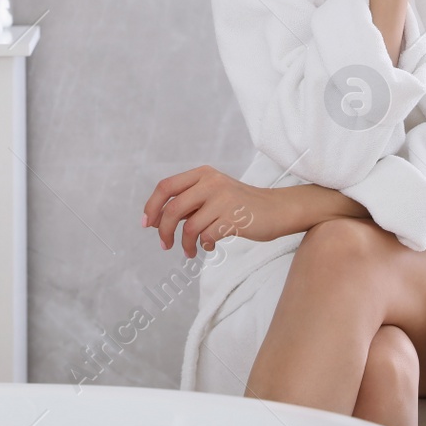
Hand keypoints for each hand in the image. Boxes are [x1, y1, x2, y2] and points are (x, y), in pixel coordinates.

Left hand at [141, 166, 304, 257]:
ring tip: (190, 252)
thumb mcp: (213, 195)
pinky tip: (210, 246)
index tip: (148, 224)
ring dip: (184, 244)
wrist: (278, 209)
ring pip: (189, 226)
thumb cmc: (241, 206)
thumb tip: (156, 219)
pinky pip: (207, 236)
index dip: (152, 206)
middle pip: (172, 208)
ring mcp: (223, 198)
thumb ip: (189, 202)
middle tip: (165, 245)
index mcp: (203, 174)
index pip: (165, 186)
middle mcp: (211, 182)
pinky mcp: (234, 217)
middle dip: (164, 230)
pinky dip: (204, 245)